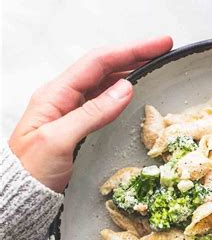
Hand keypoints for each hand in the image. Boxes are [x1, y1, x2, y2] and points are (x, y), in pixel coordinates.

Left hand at [8, 36, 172, 191]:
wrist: (19, 194)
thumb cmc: (31, 171)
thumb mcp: (59, 141)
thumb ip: (92, 113)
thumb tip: (125, 88)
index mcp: (55, 94)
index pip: (98, 62)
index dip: (131, 50)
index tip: (159, 44)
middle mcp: (62, 97)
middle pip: (103, 66)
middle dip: (134, 54)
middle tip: (163, 49)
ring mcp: (69, 109)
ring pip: (104, 81)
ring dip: (130, 69)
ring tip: (154, 63)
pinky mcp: (76, 125)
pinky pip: (103, 99)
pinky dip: (123, 90)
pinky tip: (135, 90)